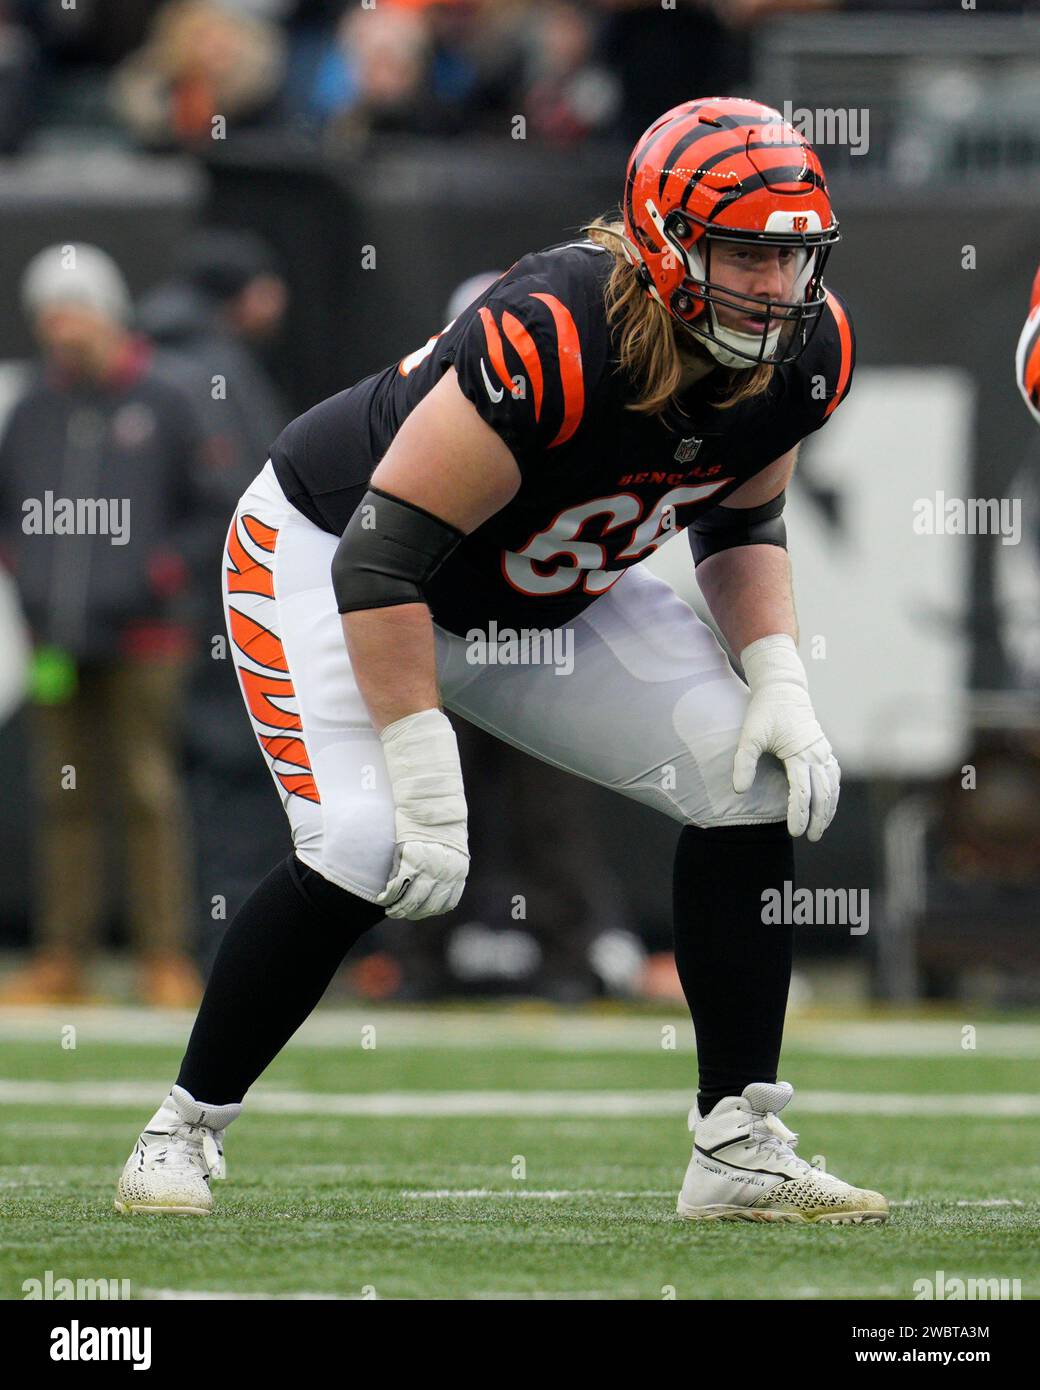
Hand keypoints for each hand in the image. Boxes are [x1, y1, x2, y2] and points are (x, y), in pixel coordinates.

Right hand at [374, 707, 468, 919]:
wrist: (428, 782)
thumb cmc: (435, 802)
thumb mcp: (446, 828)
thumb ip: (442, 846)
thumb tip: (437, 854)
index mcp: (458, 861)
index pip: (450, 897)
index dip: (434, 907)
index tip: (421, 910)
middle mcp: (447, 865)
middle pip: (432, 902)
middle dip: (416, 910)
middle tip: (401, 912)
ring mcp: (430, 862)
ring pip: (415, 898)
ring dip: (401, 906)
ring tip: (389, 907)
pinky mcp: (412, 855)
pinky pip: (400, 884)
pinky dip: (391, 894)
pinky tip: (383, 897)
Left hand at [734, 634, 839, 841]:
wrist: (783, 689)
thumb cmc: (764, 711)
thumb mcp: (749, 735)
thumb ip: (744, 762)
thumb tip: (739, 790)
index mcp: (799, 753)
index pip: (803, 791)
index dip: (800, 813)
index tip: (795, 831)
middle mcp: (817, 754)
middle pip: (823, 794)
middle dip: (819, 818)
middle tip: (811, 837)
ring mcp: (824, 751)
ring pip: (833, 786)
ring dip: (829, 808)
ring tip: (820, 828)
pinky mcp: (824, 749)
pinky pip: (834, 776)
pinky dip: (834, 793)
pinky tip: (829, 806)